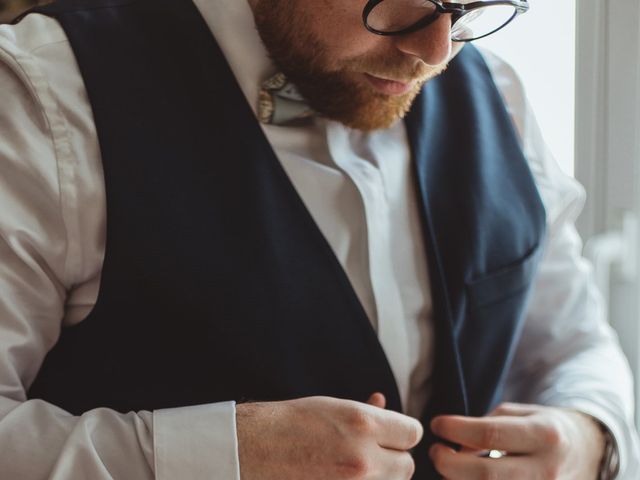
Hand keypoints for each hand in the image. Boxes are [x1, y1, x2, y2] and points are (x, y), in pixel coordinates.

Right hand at [236, 393, 422, 479]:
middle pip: (407, 465)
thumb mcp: (333, 406)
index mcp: (363, 424)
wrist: (254, 448)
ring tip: (353, 466)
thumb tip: (385, 404)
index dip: (402, 432)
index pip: (413, 433)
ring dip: (381, 476)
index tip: (390, 434)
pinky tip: (342, 476)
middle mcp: (363, 457)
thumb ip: (368, 411)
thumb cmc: (291, 422)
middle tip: (371, 452)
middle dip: (393, 458)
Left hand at [429, 402, 605, 479]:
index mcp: (544, 435)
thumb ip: (487, 426)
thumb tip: (455, 447)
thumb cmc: (542, 428)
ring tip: (447, 469)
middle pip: (486, 475)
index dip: (455, 430)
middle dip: (449, 464)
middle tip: (435, 452)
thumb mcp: (520, 415)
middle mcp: (547, 469)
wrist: (585, 454)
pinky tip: (463, 479)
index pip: (490, 435)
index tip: (436, 425)